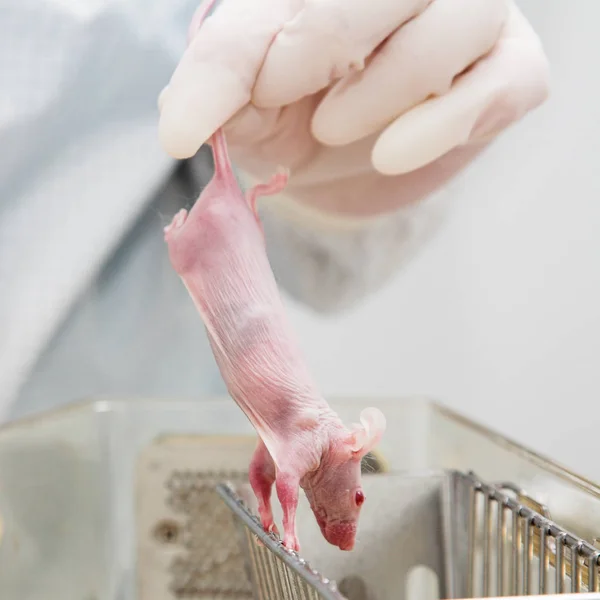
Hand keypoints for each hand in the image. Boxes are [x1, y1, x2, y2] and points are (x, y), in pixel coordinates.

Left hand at [158, 0, 548, 219]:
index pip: (282, 1)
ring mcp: (472, 18)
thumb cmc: (309, 118)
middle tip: (276, 98)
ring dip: (385, 83)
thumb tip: (181, 116)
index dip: (235, 57)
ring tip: (333, 126)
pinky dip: (448, 120)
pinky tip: (394, 151)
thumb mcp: (256, 110)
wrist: (366, 159)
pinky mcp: (511, 72)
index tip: (185, 131)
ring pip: (456, 19)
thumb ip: (224, 94)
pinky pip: (504, 83)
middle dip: (320, 42)